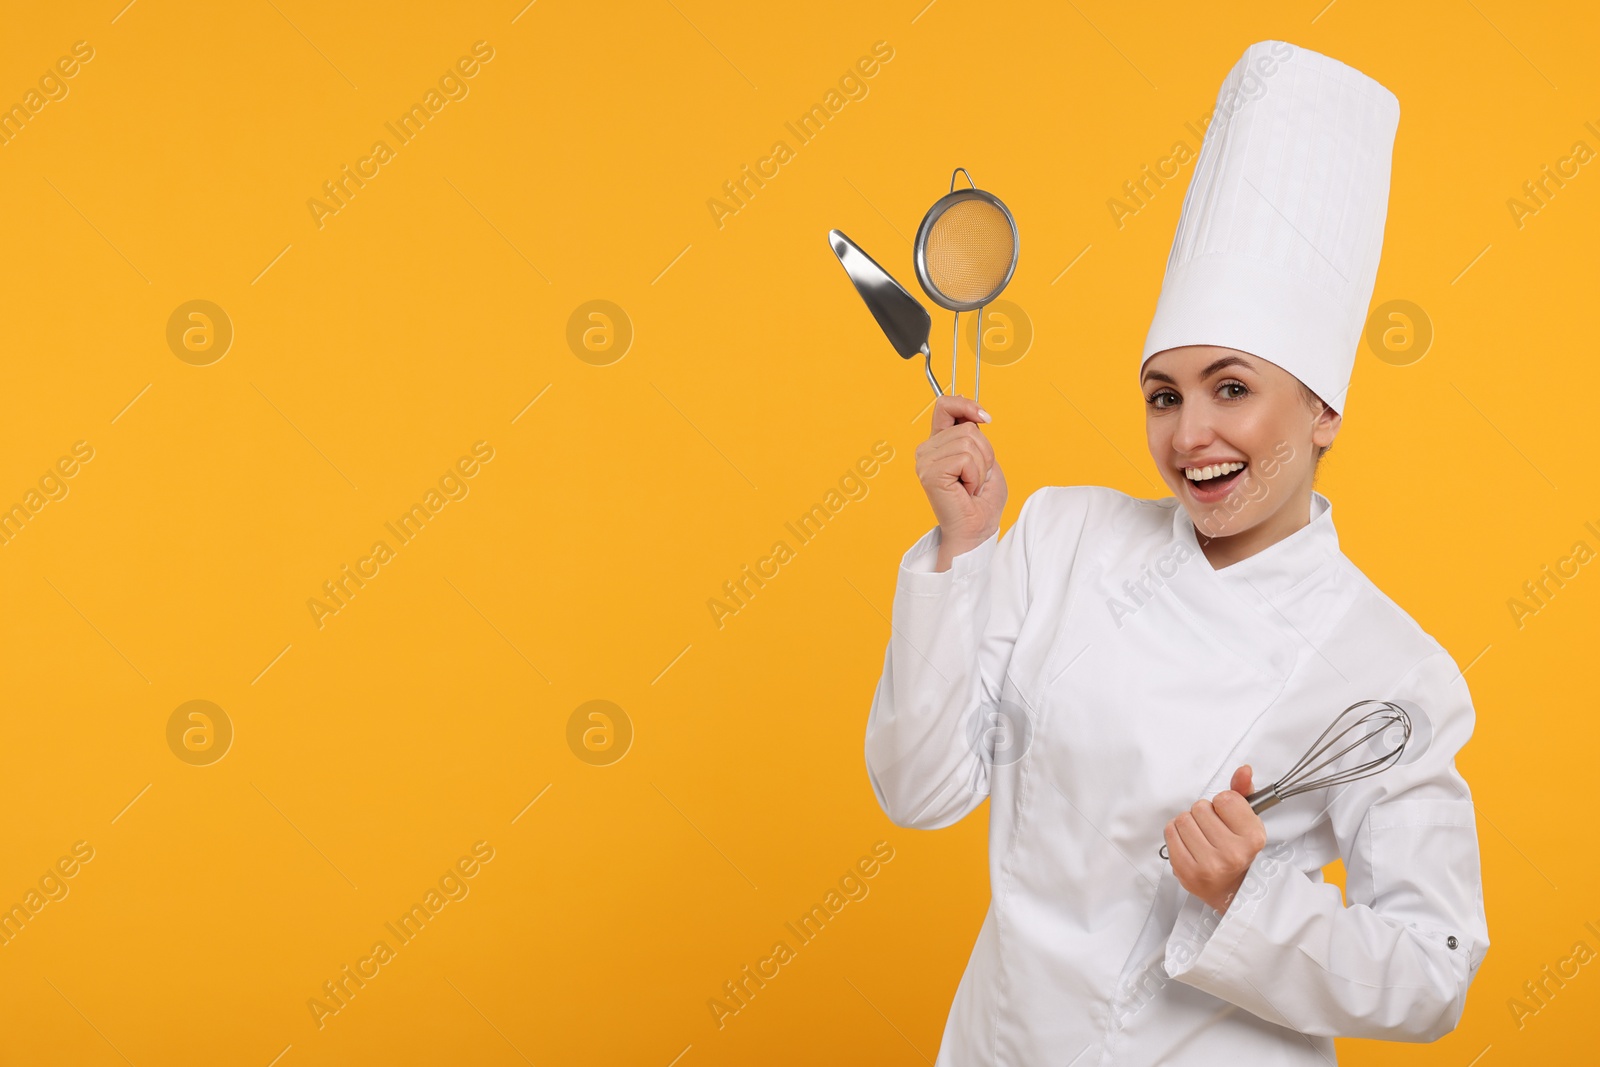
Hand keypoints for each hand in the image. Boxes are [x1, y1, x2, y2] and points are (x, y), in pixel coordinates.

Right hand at [915, 394, 1006, 569]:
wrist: (976, 530)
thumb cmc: (981, 501)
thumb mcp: (984, 459)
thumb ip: (975, 436)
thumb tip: (974, 415)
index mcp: (938, 444)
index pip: (945, 405)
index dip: (966, 404)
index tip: (985, 418)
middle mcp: (926, 450)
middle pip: (967, 427)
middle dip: (984, 453)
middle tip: (976, 477)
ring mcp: (925, 461)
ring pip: (968, 441)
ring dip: (981, 466)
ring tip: (971, 485)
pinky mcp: (930, 473)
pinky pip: (965, 458)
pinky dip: (975, 476)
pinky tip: (966, 490)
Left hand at [1163, 765, 1267, 913]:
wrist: (1231, 890)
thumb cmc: (1238, 852)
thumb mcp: (1247, 822)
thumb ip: (1243, 793)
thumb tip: (1243, 770)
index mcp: (1252, 839)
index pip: (1225, 798)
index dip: (1223, 805)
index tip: (1228, 818)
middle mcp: (1232, 853)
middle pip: (1201, 807)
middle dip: (1204, 814)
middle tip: (1213, 830)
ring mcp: (1208, 865)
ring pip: (1183, 819)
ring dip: (1189, 823)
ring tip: (1202, 837)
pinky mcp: (1185, 872)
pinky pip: (1170, 833)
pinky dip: (1177, 834)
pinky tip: (1190, 844)